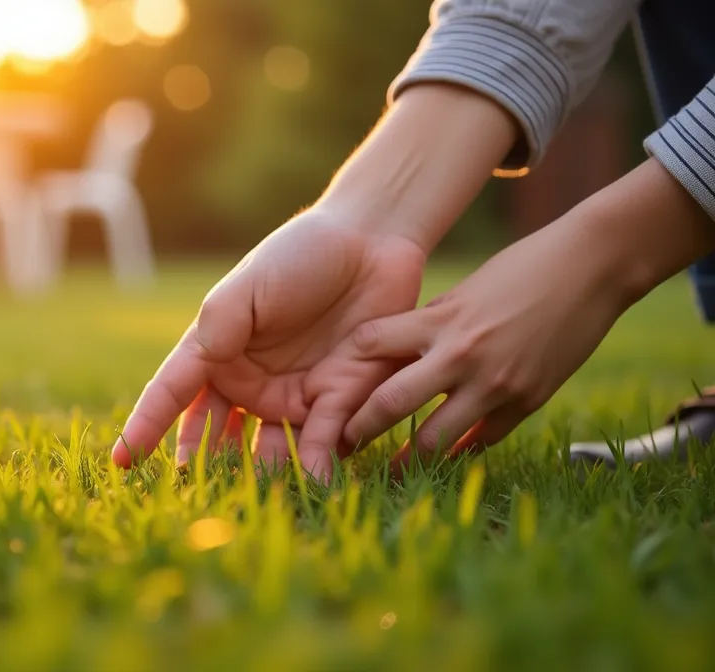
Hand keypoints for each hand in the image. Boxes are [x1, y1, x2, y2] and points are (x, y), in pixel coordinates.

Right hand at [112, 210, 425, 475]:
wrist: (371, 243)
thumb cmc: (301, 255)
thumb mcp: (250, 283)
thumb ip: (222, 321)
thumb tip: (206, 359)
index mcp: (216, 352)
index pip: (172, 395)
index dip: (145, 427)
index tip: (122, 460)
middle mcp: (249, 383)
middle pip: (215, 438)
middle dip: (204, 470)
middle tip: (191, 499)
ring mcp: (292, 397)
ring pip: (267, 454)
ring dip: (261, 480)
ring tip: (254, 504)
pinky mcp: (338, 402)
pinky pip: (321, 443)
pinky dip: (315, 466)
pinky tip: (314, 484)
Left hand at [308, 159, 714, 469]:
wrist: (592, 268)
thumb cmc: (521, 269)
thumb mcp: (464, 291)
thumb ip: (429, 325)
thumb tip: (393, 357)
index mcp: (439, 320)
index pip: (370, 346)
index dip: (341, 368)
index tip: (321, 390)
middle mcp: (461, 356)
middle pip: (391, 404)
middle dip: (360, 428)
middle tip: (341, 446)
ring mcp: (495, 384)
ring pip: (437, 438)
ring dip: (409, 457)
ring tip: (390, 470)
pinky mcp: (527, 401)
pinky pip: (482, 439)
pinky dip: (461, 449)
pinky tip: (445, 460)